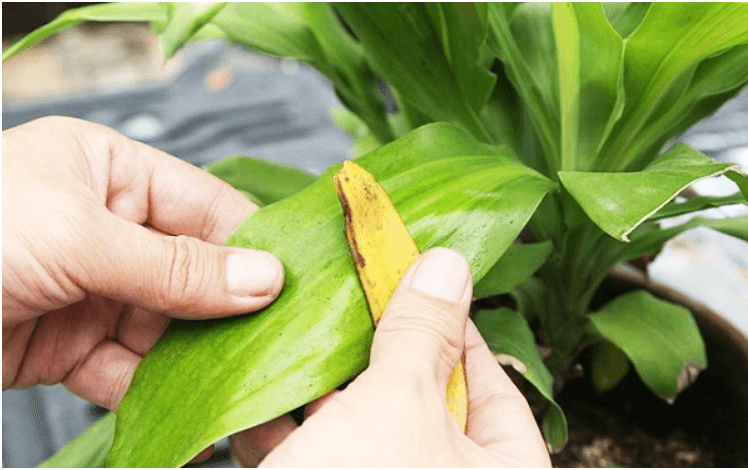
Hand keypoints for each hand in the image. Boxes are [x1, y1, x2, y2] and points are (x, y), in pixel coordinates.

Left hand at [2, 116, 283, 411]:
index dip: (252, 246)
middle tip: (278, 347)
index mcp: (109, 173)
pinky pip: (128, 368)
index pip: (206, 207)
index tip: (296, 286)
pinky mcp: (69, 347)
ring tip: (243, 386)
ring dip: (199, 359)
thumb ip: (174, 266)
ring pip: (168, 327)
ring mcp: (91, 290)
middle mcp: (107, 228)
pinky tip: (185, 410)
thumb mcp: (75, 236)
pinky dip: (155, 393)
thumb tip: (264, 277)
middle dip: (232, 312)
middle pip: (194, 273)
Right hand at [230, 248, 550, 466]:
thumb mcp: (399, 411)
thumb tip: (448, 267)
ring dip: (325, 378)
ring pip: (359, 423)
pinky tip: (263, 382)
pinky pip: (313, 450)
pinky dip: (287, 420)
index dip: (457, 325)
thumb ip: (423, 336)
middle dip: (379, 346)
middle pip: (421, 398)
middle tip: (356, 290)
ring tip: (304, 321)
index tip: (423, 278)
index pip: (495, 384)